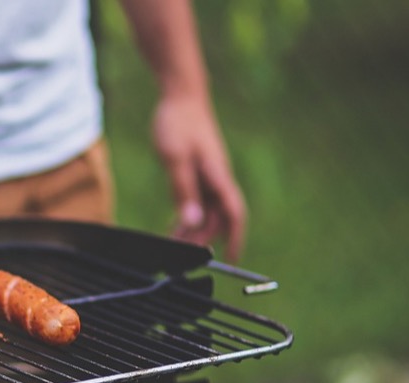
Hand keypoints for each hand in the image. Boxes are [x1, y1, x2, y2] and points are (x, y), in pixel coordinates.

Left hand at [152, 95, 246, 262]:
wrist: (181, 96)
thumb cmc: (178, 123)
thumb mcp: (175, 158)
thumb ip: (183, 190)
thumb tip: (193, 221)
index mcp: (218, 176)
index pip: (234, 214)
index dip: (235, 238)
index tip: (230, 259)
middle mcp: (218, 179)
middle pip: (218, 218)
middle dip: (203, 239)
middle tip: (181, 256)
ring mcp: (210, 175)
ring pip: (207, 212)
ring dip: (193, 230)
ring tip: (173, 245)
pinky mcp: (200, 171)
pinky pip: (198, 201)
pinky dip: (188, 215)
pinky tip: (175, 226)